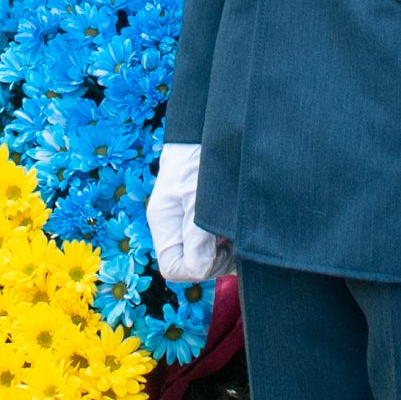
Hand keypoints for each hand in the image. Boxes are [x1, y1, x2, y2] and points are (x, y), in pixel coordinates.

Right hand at [148, 143, 228, 281]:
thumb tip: (200, 269)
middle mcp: (171, 227)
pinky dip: (224, 242)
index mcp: (163, 223)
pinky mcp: (198, 217)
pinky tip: (234, 226)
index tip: (223, 250)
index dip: (200, 268)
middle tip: (236, 243)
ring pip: (201, 258)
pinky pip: (208, 244)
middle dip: (215, 262)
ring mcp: (184, 222)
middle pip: (189, 267)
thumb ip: (198, 235)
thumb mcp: (199, 198)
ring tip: (237, 232)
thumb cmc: (201, 158)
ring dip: (223, 253)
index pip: (174, 269)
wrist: (206, 130)